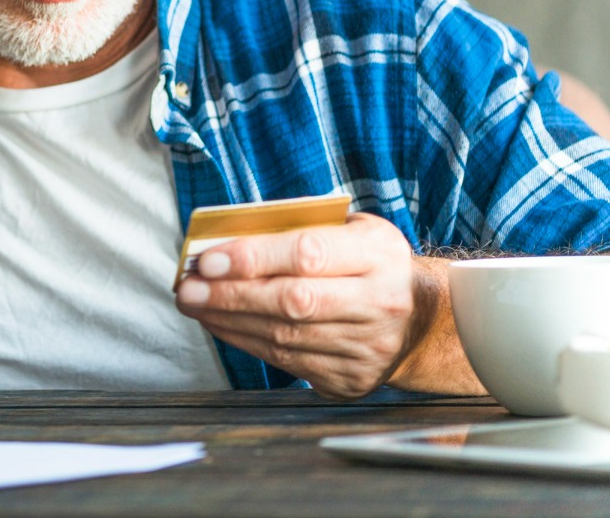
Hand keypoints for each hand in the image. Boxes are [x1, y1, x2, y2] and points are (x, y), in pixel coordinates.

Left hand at [175, 212, 457, 398]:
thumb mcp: (352, 230)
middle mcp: (380, 303)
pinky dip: (247, 342)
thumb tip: (228, 240)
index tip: (207, 258)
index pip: (307, 253)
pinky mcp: (353, 379)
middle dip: (230, 295)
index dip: (252, 256)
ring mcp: (369, 347)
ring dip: (229, 321)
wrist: (422, 319)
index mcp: (379, 254)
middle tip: (187, 288)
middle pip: (292, 301)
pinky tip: (222, 325)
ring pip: (285, 338)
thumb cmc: (370, 262)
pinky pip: (288, 363)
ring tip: (195, 305)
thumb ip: (300, 229)